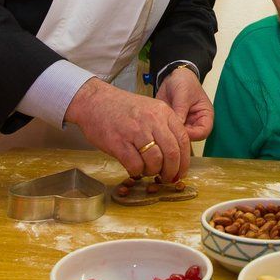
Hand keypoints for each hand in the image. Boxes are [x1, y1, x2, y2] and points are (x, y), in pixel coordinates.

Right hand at [64, 77, 190, 181]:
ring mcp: (135, 131)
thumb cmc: (123, 109)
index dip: (184, 161)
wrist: (95, 101)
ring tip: (147, 171)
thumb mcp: (150, 110)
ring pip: (155, 161)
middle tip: (167, 178)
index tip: (181, 172)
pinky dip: (137, 172)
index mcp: (163, 112)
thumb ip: (164, 127)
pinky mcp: (119, 143)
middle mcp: (152, 120)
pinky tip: (134, 169)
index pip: (183, 140)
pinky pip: (135, 165)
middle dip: (172, 171)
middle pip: (172, 153)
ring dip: (153, 172)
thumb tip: (176, 155)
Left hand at [155, 66, 214, 141]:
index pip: (203, 132)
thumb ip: (180, 111)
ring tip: (159, 128)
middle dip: (178, 137)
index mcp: (205, 116)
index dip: (192, 134)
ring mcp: (183, 123)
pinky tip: (156, 126)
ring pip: (178, 137)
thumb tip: (175, 128)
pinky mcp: (172, 123)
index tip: (178, 130)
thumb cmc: (184, 82)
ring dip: (169, 134)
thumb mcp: (183, 95)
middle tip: (166, 132)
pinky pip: (169, 132)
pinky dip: (163, 131)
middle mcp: (195, 122)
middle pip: (190, 137)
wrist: (172, 75)